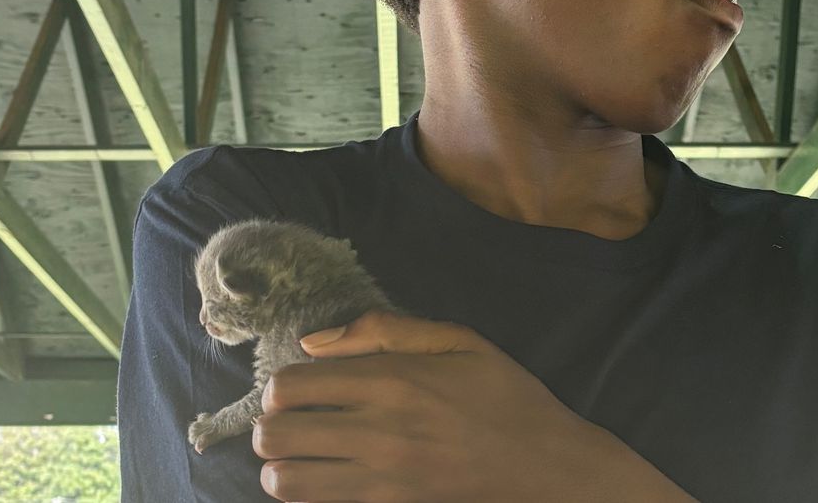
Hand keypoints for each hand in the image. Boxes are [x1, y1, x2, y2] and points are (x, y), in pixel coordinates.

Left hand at [252, 309, 618, 501]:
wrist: (546, 467)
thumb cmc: (504, 396)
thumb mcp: (457, 340)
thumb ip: (382, 330)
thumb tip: (314, 341)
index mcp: (392, 380)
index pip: (291, 384)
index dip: (279, 382)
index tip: (296, 384)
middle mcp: (377, 431)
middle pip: (276, 432)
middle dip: (270, 422)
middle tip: (290, 417)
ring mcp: (380, 478)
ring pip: (285, 479)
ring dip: (279, 463)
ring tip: (296, 452)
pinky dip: (305, 491)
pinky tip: (320, 477)